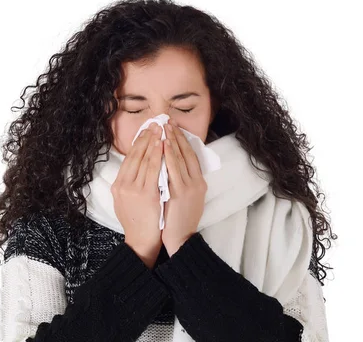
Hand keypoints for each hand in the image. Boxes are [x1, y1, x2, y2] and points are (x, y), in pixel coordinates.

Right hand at [111, 122, 163, 268]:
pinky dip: (157, 155)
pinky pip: (153, 169)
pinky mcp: (145, 194)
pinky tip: (163, 144)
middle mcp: (123, 185)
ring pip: (144, 159)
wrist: (141, 241)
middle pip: (135, 155)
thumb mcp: (126, 201)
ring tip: (160, 129)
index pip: (129, 158)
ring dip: (153, 141)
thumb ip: (130, 185)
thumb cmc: (138, 222)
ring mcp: (133, 189)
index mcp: (118, 185)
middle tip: (154, 123)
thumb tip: (136, 169)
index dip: (138, 142)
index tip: (146, 130)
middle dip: (146, 137)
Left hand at [161, 119, 206, 255]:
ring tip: (165, 129)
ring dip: (172, 142)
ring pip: (180, 159)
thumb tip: (172, 165)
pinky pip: (172, 171)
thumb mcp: (187, 198)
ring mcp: (189, 188)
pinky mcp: (179, 195)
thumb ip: (182, 182)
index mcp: (200, 183)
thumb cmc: (180, 220)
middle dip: (177, 136)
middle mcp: (197, 183)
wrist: (182, 239)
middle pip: (187, 154)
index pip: (192, 156)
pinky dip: (168, 157)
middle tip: (168, 121)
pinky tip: (162, 147)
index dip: (183, 140)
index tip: (174, 128)